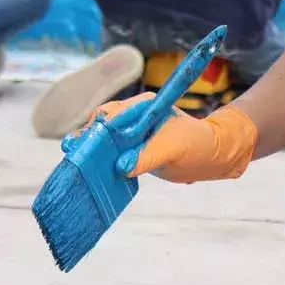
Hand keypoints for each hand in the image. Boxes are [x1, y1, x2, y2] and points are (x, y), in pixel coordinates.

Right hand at [71, 95, 256, 183]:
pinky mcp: (132, 152)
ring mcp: (131, 136)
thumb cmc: (197, 145)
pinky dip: (102, 166)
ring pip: (104, 143)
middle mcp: (133, 119)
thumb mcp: (173, 149)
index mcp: (143, 108)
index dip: (96, 128)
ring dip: (91, 154)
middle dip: (87, 140)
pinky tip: (90, 176)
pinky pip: (112, 157)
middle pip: (102, 127)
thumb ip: (146, 157)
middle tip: (72, 152)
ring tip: (74, 166)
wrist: (212, 157)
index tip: (82, 141)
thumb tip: (121, 168)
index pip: (112, 114)